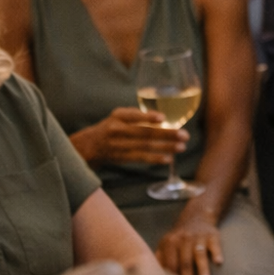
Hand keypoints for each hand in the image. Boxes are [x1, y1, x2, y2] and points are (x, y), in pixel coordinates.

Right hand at [70, 108, 187, 165]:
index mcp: (117, 116)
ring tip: (181, 147)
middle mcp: (117, 130)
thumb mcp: (120, 116)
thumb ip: (138, 116)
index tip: (163, 118)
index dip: (147, 117)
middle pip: (144, 133)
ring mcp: (118, 145)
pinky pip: (140, 158)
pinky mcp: (121, 157)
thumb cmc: (112, 126)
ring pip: (144, 147)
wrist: (89, 145)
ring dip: (165, 147)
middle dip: (166, 134)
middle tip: (184, 135)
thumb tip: (164, 119)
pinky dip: (155, 158)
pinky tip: (168, 158)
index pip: (132, 115)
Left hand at [157, 213, 222, 274]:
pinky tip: (218, 262)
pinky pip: (214, 245)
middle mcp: (183, 240)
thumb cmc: (180, 238)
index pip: (170, 265)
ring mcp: (198, 237)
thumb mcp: (166, 245)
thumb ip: (160, 261)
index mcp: (170, 244)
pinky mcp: (212, 235)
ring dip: (202, 269)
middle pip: (184, 263)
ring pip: (199, 254)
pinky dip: (216, 253)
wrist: (197, 216)